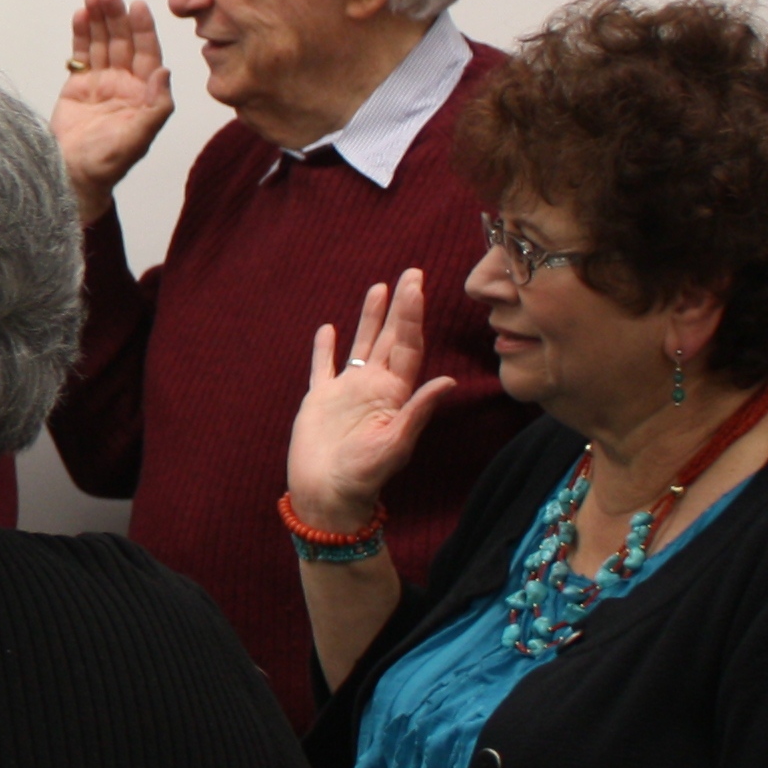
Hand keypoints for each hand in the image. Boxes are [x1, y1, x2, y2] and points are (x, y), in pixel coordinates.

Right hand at [54, 0, 175, 223]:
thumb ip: (156, 106)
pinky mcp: (78, 85)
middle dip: (116, 15)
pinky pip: (81, 53)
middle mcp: (125, 83)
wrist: (71, 176)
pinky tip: (80, 15)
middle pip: (122, 41)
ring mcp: (101, 82)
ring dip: (98, 18)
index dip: (143, 28)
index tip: (137, 5)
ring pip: (101, 42)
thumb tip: (165, 71)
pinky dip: (80, 34)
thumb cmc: (107, 163)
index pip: (146, 53)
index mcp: (143, 93)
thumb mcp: (139, 138)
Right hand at [289, 268, 457, 526]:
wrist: (326, 495)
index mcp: (393, 394)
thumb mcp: (394, 444)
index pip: (408, 346)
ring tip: (379, 288)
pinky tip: (327, 329)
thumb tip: (448, 380)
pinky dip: (325, 348)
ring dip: (370, 318)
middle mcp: (373, 387)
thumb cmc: (362, 476)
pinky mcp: (319, 400)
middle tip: (412, 272)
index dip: (412, 315)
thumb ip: (417, 410)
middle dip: (401, 306)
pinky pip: (323, 367)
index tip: (417, 286)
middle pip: (391, 338)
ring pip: (361, 344)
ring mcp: (346, 392)